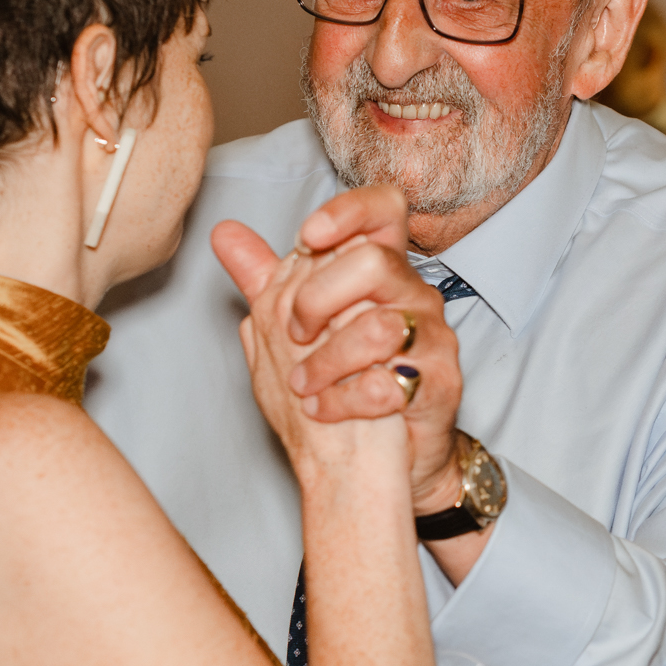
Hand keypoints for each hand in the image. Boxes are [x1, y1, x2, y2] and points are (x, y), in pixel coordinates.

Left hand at [231, 185, 464, 510]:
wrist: (382, 457)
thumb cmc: (340, 381)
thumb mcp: (295, 329)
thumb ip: (267, 280)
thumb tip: (223, 231)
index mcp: (381, 269)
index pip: (383, 208)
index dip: (347, 211)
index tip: (305, 238)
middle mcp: (415, 294)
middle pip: (374, 262)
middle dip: (318, 300)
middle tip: (294, 333)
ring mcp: (433, 339)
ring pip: (382, 326)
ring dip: (325, 362)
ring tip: (301, 386)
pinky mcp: (442, 386)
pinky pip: (390, 384)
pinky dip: (344, 401)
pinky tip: (321, 410)